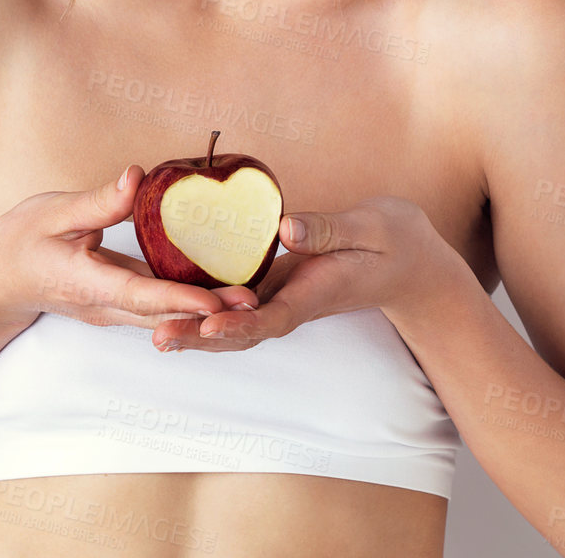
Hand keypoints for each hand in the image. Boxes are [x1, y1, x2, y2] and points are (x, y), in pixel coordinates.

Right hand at [0, 164, 258, 330]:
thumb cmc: (19, 243)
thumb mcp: (52, 213)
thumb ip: (98, 202)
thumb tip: (137, 178)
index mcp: (86, 282)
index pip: (140, 295)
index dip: (180, 299)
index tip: (215, 301)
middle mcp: (103, 305)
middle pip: (162, 314)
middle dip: (208, 312)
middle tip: (253, 302)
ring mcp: (111, 310)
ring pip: (163, 315)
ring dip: (204, 311)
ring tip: (249, 299)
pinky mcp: (117, 304)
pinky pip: (156, 307)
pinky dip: (186, 302)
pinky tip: (218, 289)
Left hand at [149, 196, 444, 352]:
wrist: (407, 263)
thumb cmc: (393, 241)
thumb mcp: (370, 227)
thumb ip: (329, 230)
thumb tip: (286, 229)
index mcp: (315, 294)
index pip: (272, 317)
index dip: (239, 324)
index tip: (209, 327)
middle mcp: (293, 304)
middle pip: (242, 331)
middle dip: (201, 337)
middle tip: (160, 338)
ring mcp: (283, 298)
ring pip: (234, 322)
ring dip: (196, 329)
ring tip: (156, 332)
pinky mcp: (276, 286)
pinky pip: (237, 303)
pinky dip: (206, 308)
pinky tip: (174, 304)